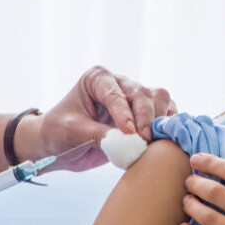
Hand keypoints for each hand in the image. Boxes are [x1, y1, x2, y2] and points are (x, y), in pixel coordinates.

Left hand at [17, 66, 176, 171]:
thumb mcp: (72, 132)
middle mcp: (120, 84)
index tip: (129, 133)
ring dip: (160, 119)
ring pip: (160, 99)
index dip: (124, 113)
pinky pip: (165, 114)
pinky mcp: (144, 116)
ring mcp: (134, 99)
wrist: (58, 146)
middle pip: (144, 93)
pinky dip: (166, 126)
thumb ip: (98, 134)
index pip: (116, 93)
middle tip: (143, 139)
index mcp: (98, 79)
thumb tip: (126, 141)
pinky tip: (162, 140)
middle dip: (146, 116)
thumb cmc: (58, 132)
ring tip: (153, 140)